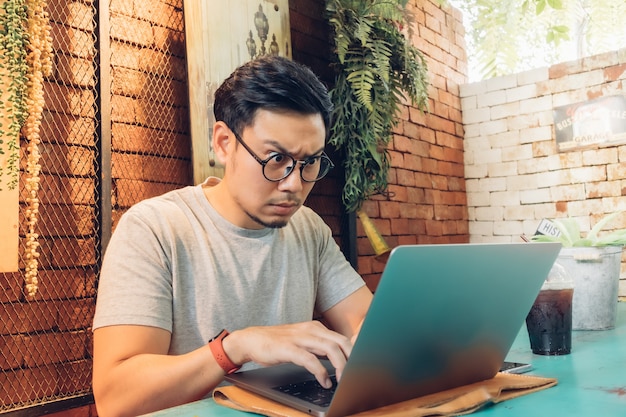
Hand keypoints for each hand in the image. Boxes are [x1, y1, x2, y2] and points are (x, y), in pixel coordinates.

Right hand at [223, 321, 351, 387]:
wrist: (251, 340)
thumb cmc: (278, 343)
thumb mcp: (303, 341)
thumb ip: (319, 347)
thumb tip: (339, 360)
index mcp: (316, 328)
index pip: (342, 338)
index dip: (355, 352)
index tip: (360, 366)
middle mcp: (310, 330)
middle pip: (341, 342)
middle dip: (352, 359)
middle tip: (356, 375)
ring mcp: (300, 338)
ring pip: (330, 349)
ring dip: (340, 366)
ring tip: (343, 380)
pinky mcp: (288, 348)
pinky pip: (310, 360)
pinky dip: (321, 372)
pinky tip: (324, 382)